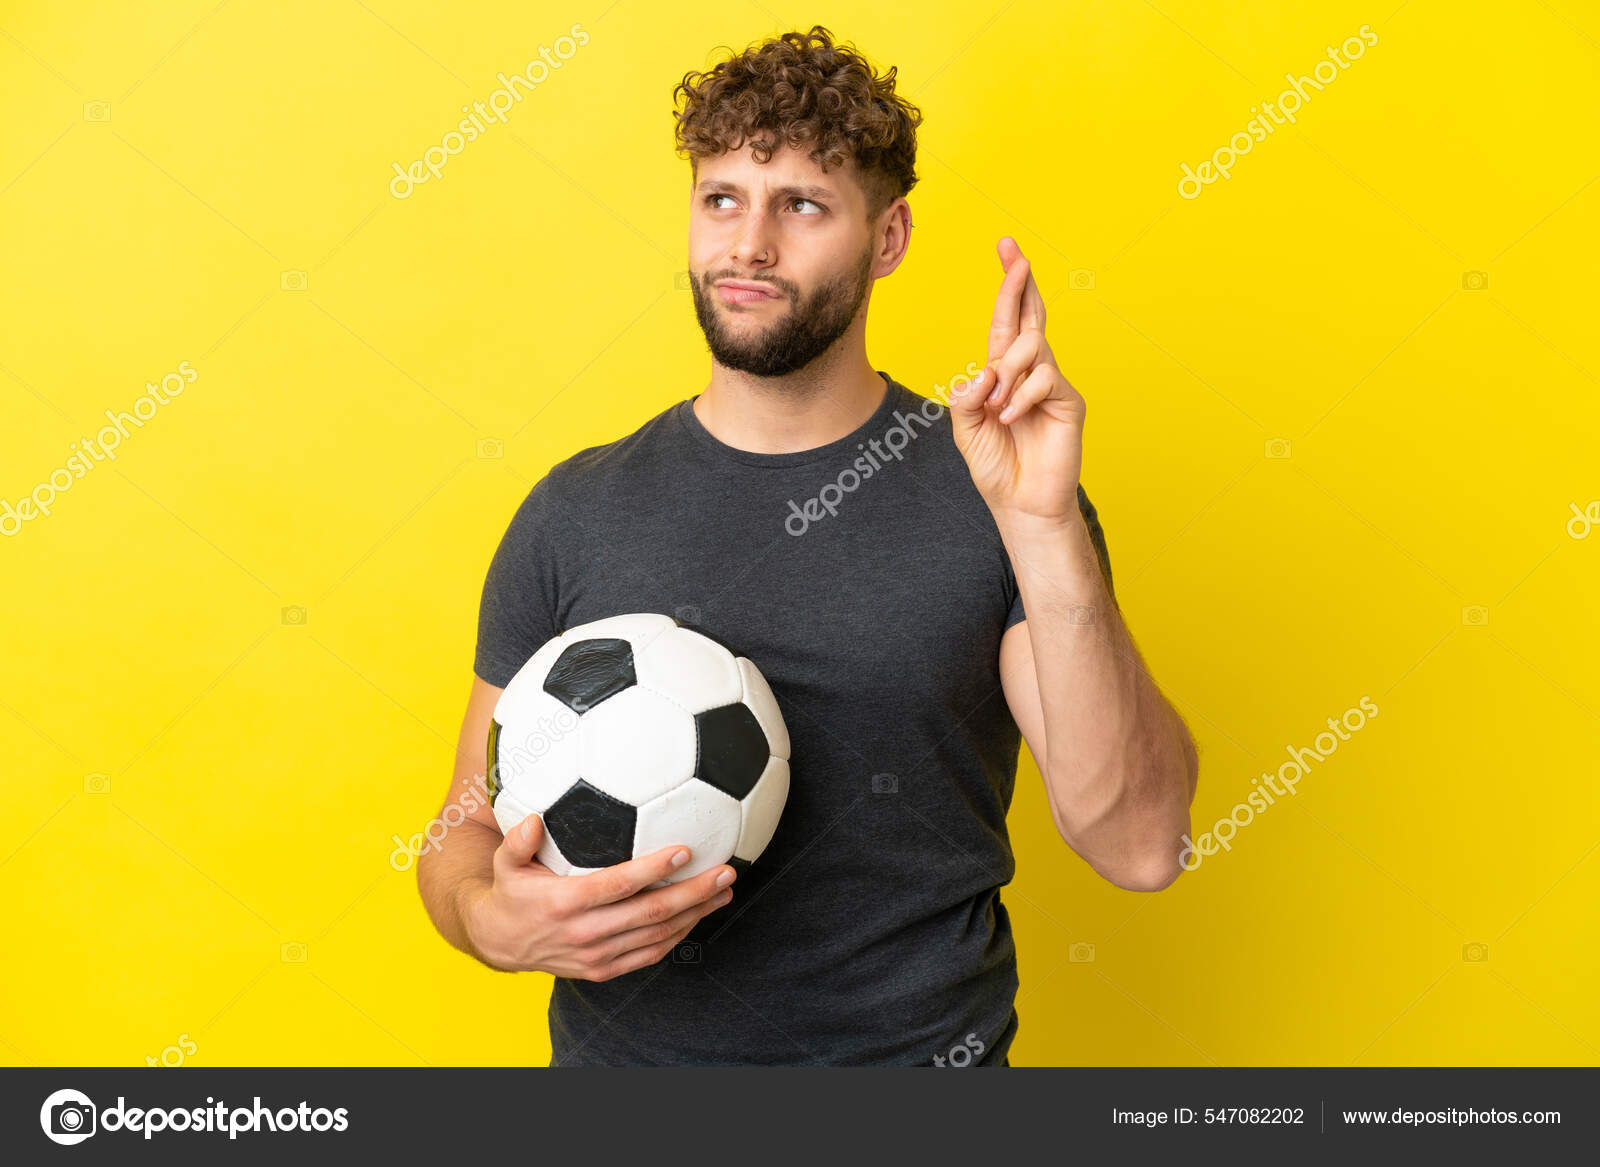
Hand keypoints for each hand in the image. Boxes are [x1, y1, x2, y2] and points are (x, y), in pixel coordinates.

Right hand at [465, 812, 735, 979]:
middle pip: (651, 913)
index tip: (685, 851)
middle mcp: (586, 933)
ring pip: (658, 936)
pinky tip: (698, 915)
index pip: (619, 885)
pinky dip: (678, 936)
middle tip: (726, 873)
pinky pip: (649, 955)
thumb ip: (517, 841)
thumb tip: (533, 820)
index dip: (653, 869)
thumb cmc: (511, 892)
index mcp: (566, 903)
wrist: (500, 943)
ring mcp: (598, 957)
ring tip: (724, 892)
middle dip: (694, 893)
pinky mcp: (604, 971)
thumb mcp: (506, 864)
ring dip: (696, 914)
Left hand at [949, 236, 1085, 525]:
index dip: (1009, 286)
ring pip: (1032, 346)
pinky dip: (1020, 396)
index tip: (1007, 249)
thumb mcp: (965, 429)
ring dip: (1006, 372)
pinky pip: (1044, 378)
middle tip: (1013, 252)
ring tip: (997, 407)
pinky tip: (1010, 419)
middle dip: (1019, 281)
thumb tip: (982, 371)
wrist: (1022, 503)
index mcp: (1004, 373)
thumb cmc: (996, 466)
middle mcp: (1031, 371)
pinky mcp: (1069, 402)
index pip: (1008, 320)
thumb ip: (966, 398)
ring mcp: (1052, 384)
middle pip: (1030, 315)